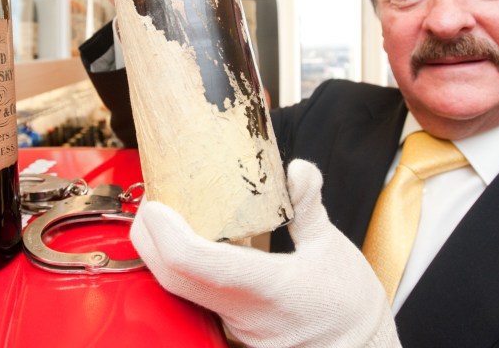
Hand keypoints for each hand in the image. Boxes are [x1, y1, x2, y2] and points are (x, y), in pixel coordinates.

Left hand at [130, 160, 399, 347]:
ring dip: (163, 251)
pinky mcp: (230, 330)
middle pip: (170, 277)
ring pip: (178, 290)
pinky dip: (184, 266)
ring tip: (169, 212)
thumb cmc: (348, 305)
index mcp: (265, 287)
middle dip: (149, 237)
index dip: (165, 232)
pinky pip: (195, 297)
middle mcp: (240, 314)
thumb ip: (307, 205)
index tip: (156, 203)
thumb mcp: (331, 248)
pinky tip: (195, 240)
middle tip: (153, 200)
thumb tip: (296, 168)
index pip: (194, 263)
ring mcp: (232, 327)